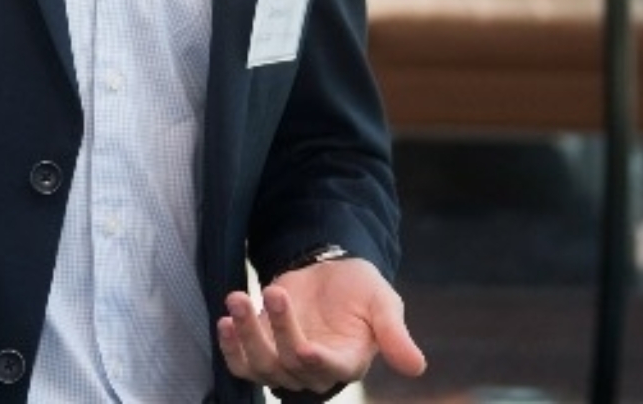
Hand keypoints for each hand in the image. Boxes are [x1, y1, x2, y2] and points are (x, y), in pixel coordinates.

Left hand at [216, 256, 425, 394]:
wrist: (328, 272)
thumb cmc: (359, 288)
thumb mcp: (382, 302)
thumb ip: (394, 334)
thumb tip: (417, 367)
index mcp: (349, 361)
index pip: (333, 369)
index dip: (319, 361)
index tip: (306, 347)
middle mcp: (316, 369)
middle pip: (292, 363)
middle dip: (280, 328)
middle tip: (274, 290)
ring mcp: (286, 363)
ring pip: (262, 365)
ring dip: (246, 335)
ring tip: (238, 299)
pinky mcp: (262, 350)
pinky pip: (242, 363)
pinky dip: (230, 347)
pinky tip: (225, 320)